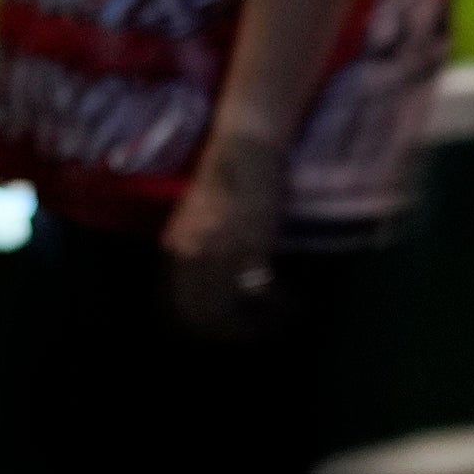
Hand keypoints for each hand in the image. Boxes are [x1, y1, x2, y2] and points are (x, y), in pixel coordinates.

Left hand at [163, 133, 286, 336]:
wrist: (247, 141)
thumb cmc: (229, 168)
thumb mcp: (200, 209)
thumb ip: (197, 239)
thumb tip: (207, 270)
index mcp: (178, 246)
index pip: (185, 304)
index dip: (211, 325)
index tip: (237, 328)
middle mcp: (193, 254)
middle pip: (206, 314)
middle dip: (236, 331)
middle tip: (263, 332)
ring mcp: (222, 249)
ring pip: (233, 308)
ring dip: (261, 322)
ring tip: (284, 319)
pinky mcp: (251, 243)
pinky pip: (260, 290)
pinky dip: (280, 303)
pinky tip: (295, 302)